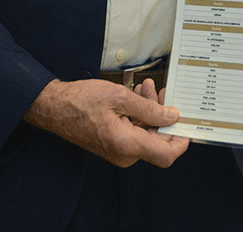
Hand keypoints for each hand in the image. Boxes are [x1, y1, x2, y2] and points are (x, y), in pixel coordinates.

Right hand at [23, 78, 189, 167]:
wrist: (55, 107)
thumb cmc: (82, 101)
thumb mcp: (120, 97)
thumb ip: (149, 109)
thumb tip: (171, 117)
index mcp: (128, 144)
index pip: (166, 154)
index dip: (181, 140)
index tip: (187, 122)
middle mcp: (125, 154)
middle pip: (157, 140)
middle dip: (163, 115)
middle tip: (162, 91)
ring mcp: (118, 151)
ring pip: (146, 133)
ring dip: (150, 111)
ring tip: (147, 87)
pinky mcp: (113, 145)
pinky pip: (134, 133)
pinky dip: (139, 115)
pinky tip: (137, 95)